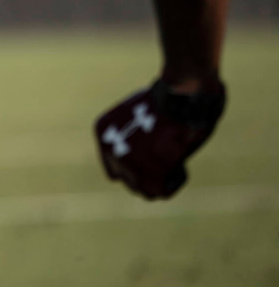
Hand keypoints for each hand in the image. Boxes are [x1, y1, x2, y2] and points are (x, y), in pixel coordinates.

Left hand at [93, 78, 225, 198]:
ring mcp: (129, 165)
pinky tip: (181, 161)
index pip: (114, 167)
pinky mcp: (151, 174)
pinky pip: (163, 192)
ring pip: (145, 191)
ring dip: (161, 179)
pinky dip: (176, 180)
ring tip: (175, 157)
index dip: (135, 167)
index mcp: (104, 134)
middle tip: (167, 158)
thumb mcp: (139, 113)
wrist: (181, 94)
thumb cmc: (167, 98)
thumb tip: (142, 155)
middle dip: (149, 175)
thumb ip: (133, 136)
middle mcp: (111, 151)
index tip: (153, 158)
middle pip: (129, 181)